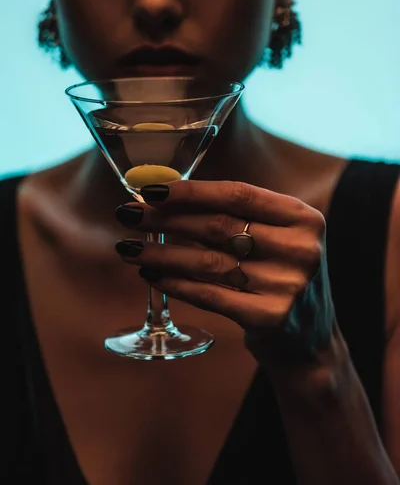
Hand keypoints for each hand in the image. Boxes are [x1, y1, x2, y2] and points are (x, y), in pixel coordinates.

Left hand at [115, 180, 334, 366]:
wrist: (310, 336)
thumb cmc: (280, 273)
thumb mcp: (277, 235)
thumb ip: (238, 215)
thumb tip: (166, 196)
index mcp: (302, 217)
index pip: (238, 194)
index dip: (190, 191)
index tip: (151, 189)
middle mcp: (300, 248)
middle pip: (218, 226)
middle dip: (165, 218)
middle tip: (129, 215)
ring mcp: (287, 284)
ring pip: (208, 261)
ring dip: (161, 252)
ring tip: (128, 247)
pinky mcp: (269, 316)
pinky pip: (209, 294)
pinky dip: (174, 283)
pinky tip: (151, 274)